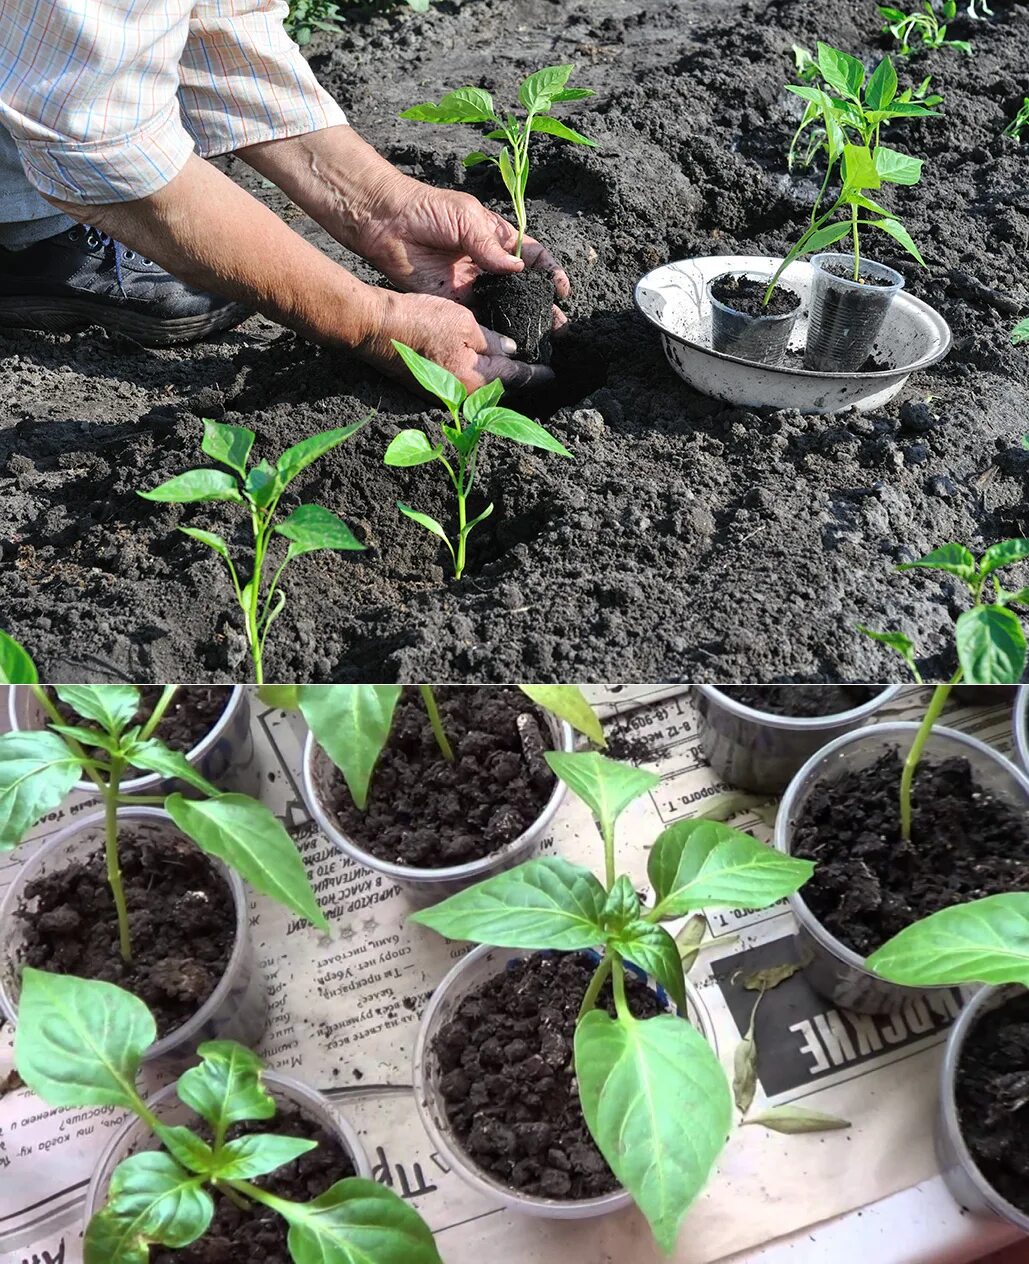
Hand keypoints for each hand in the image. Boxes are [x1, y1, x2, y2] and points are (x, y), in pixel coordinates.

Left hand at [359, 180, 569, 318]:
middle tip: (559, 325)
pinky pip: (478, 317)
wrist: (387, 223)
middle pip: (523, 287)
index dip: (550, 272)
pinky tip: (511, 341)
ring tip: (543, 337)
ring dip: (523, 321)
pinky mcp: (454, 300)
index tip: (562, 288)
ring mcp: (472, 284)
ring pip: (504, 306)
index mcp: (496, 237)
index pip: (532, 257)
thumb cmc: (427, 210)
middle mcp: (488, 263)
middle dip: (542, 304)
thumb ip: (491, 247)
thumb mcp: (466, 219)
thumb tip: (518, 269)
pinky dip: (494, 329)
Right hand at [361, 290, 555, 391]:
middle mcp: (461, 394)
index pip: (515, 377)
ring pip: (481, 387)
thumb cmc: (419, 322)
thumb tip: (510, 351)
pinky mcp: (429, 387)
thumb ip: (491, 339)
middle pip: (499, 389)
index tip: (553, 375)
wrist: (375, 329)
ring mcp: (443, 394)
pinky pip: (463, 384)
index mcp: (474, 379)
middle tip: (536, 370)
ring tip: (513, 368)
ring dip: (498, 379)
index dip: (536, 374)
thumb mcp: (464, 323)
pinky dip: (477, 376)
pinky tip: (481, 365)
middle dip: (518, 380)